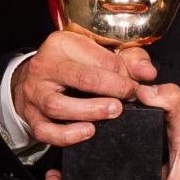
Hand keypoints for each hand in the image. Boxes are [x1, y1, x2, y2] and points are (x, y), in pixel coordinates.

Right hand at [11, 28, 156, 148]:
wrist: (33, 81)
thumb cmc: (70, 66)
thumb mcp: (96, 52)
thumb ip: (127, 60)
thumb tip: (148, 73)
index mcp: (62, 44)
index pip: (98, 57)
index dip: (122, 73)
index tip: (137, 85)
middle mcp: (44, 66)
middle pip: (80, 77)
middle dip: (111, 88)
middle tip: (129, 98)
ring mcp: (35, 94)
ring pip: (59, 105)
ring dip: (89, 111)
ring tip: (111, 113)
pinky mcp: (31, 117)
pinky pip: (46, 131)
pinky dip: (66, 135)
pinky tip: (87, 132)